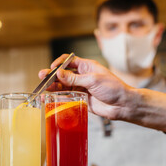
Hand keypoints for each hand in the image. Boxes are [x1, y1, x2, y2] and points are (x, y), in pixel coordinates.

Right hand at [39, 54, 165, 132]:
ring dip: (52, 87)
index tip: (52, 68)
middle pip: (63, 74)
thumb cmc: (114, 88)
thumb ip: (74, 78)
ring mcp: (80, 88)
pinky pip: (66, 97)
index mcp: (86, 67)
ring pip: (62, 86)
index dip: (59, 63)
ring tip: (43, 89)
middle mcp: (82, 76)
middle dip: (52, 76)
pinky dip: (57, 98)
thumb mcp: (93, 80)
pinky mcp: (80, 99)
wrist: (123, 105)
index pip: (69, 61)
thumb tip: (59, 73)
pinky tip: (49, 98)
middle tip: (42, 77)